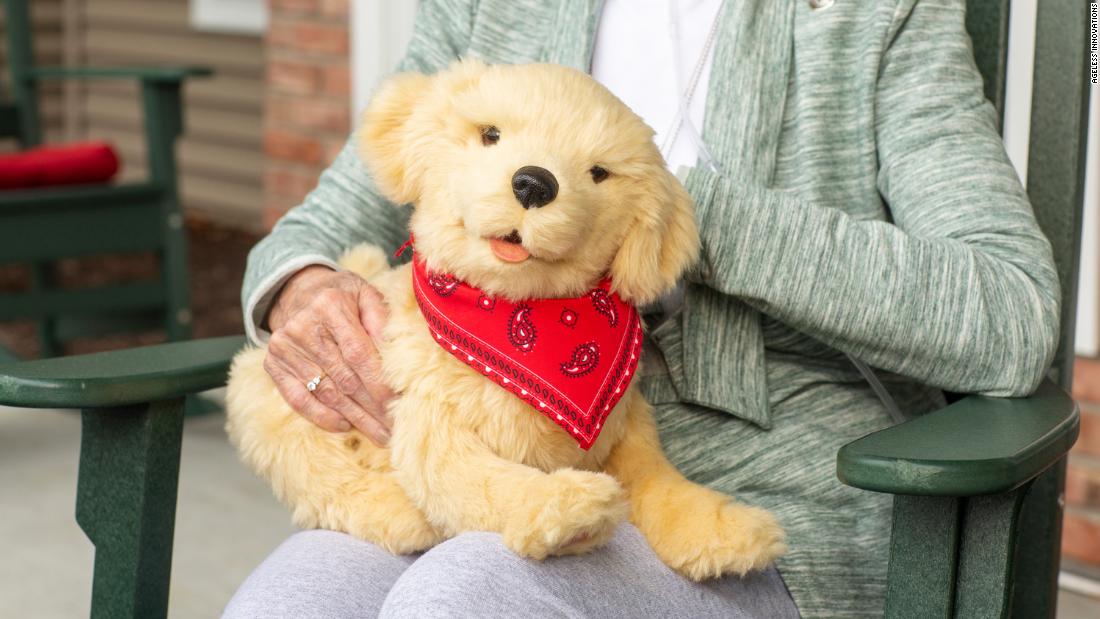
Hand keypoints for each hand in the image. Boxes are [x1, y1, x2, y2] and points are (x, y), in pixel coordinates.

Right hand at [263, 265, 393, 444]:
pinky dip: (322, 416)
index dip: (378, 382)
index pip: (358, 353)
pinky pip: (298, 398)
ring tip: (379, 434)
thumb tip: (398, 353)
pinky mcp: (273, 364)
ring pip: (325, 392)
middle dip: (372, 408)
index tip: (397, 405)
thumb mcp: (365, 294)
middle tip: (394, 429)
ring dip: (355, 417)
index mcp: (330, 305)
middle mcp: (303, 326)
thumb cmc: (341, 295)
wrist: (297, 290)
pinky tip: (345, 425)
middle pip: (343, 378)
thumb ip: (382, 319)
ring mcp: (284, 347)